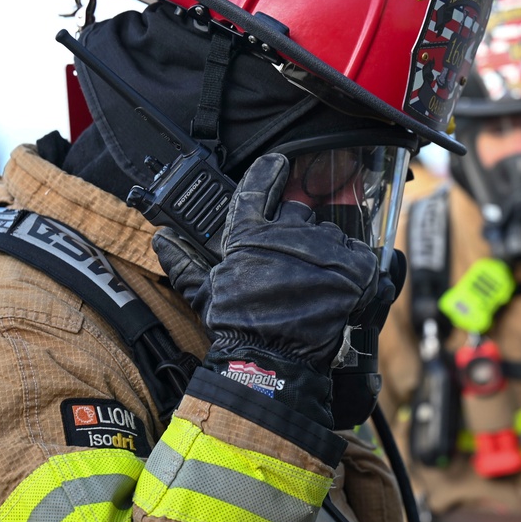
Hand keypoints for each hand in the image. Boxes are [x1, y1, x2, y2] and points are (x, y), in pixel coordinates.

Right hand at [153, 153, 379, 428]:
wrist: (271, 358)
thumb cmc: (236, 326)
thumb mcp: (204, 292)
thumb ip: (184, 262)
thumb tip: (161, 238)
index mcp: (249, 232)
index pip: (258, 187)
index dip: (269, 172)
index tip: (279, 163)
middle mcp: (286, 231)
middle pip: (301, 213)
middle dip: (299, 232)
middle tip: (296, 262)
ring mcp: (321, 246)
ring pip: (330, 234)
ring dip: (326, 251)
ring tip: (319, 282)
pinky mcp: (351, 265)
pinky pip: (359, 254)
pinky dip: (353, 268)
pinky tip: (342, 285)